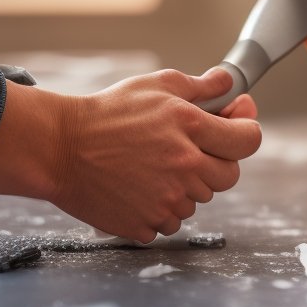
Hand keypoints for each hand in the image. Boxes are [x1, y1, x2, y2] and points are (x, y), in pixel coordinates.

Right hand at [0, 69, 261, 242]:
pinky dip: (160, 209)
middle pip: (228, 176)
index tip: (235, 126)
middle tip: (186, 149)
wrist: (58, 148)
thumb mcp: (156, 86)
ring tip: (153, 166)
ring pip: (199, 200)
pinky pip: (171, 221)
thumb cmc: (107, 114)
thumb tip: (230, 83)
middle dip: (215, 162)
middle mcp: (185, 167)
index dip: (244, 131)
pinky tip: (140, 188)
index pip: (249, 140)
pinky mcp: (146, 223)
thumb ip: (201, 87)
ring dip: (185, 186)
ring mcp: (166, 199)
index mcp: (192, 128)